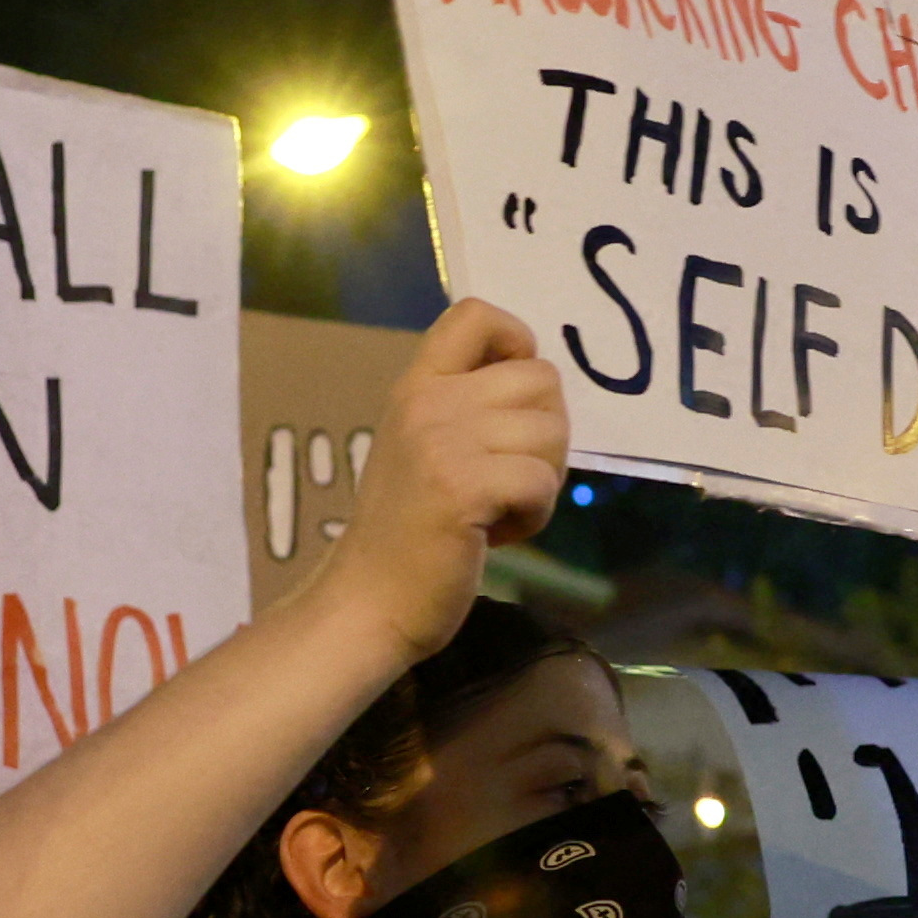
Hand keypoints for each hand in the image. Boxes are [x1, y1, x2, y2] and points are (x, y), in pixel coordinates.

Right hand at [306, 296, 565, 663]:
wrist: (367, 603)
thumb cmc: (405, 534)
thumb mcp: (424, 448)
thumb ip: (466, 410)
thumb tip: (540, 388)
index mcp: (416, 386)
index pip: (476, 314)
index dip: (517, 342)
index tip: (512, 396)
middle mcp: (427, 402)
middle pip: (540, 377)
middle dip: (545, 433)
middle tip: (508, 476)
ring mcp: (442, 443)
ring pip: (550, 431)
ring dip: (541, 479)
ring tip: (498, 508)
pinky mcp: (463, 488)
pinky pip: (541, 481)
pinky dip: (534, 514)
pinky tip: (496, 533)